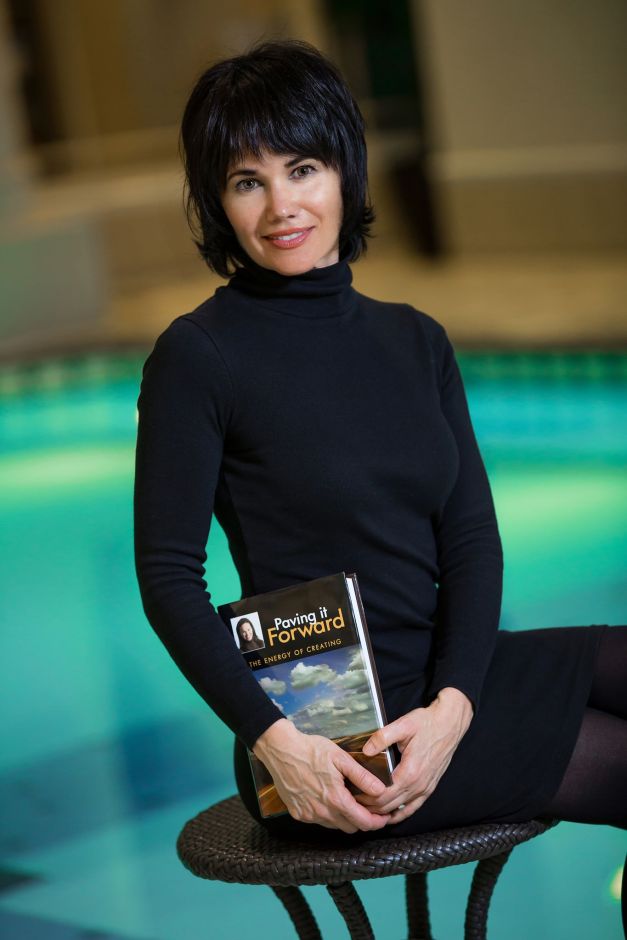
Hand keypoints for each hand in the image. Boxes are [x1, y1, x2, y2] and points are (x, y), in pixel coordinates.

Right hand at [252, 719, 391, 833]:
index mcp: (336, 799)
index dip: (377, 822)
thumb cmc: (311, 750)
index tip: (384, 817)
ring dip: (345, 818)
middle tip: (369, 807)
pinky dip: (328, 814)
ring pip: (335, 825)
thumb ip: (362, 776)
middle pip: (350, 828)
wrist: (281, 750)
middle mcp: (322, 812)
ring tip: (349, 801)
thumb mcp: (340, 758)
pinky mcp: (298, 814)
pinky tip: (328, 799)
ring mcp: (308, 815)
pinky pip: (319, 821)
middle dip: (363, 821)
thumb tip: (381, 790)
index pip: (363, 822)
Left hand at [355, 687, 472, 824]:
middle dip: (368, 807)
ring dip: (382, 812)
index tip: (350, 794)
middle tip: (351, 801)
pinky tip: (389, 815)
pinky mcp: (429, 788)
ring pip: (399, 810)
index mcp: (409, 772)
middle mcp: (418, 785)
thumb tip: (365, 750)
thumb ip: (382, 738)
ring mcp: (425, 789)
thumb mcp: (403, 725)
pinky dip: (399, 814)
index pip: (381, 795)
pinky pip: (413, 808)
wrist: (449, 724)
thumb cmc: (427, 723)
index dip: (364, 798)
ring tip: (365, 808)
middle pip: (388, 806)